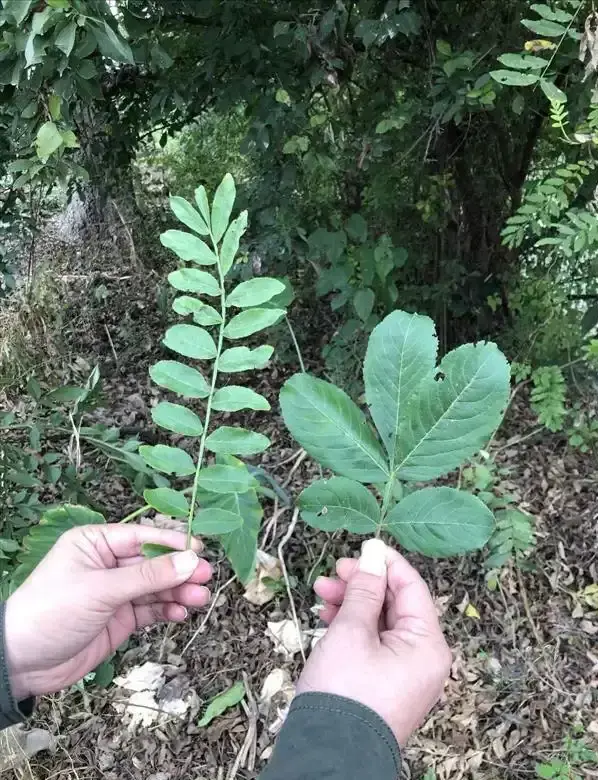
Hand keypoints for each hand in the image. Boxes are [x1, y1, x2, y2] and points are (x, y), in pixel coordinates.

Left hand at [5, 524, 211, 700]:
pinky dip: (166, 610)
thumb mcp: (101, 590)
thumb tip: (190, 560)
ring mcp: (114, 592)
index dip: (172, 543)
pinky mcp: (119, 618)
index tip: (200, 550)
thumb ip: (148, 577)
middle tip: (205, 577)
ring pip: (155, 587)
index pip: (142, 537)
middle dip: (179, 570)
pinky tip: (180, 613)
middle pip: (153, 563)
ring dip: (177, 592)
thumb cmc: (52, 611)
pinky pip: (149, 609)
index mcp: (95, 543)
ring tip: (199, 599)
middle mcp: (107, 564)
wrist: (22, 663)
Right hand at [298, 539, 450, 745]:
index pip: (412, 588)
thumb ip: (365, 590)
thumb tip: (374, 554)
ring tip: (322, 592)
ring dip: (353, 604)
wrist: (328, 755)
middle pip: (396, 605)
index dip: (386, 563)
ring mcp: (405, 674)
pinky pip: (374, 644)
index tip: (361, 546)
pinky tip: (328, 617)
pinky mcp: (385, 685)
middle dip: (363, 585)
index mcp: (427, 645)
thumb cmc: (344, 692)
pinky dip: (352, 627)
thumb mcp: (352, 631)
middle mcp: (423, 659)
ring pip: (381, 623)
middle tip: (334, 572)